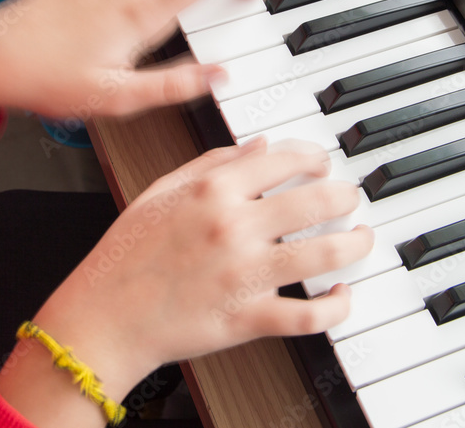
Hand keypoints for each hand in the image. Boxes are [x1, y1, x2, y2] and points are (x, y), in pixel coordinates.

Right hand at [0, 138, 373, 426]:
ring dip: (356, 243)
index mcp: (212, 192)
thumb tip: (260, 146)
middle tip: (349, 197)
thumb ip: (212, 163)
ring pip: (325, 253)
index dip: (313, 157)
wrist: (103, 317)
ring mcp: (245, 275)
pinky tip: (342, 294)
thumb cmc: (125, 255)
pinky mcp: (248, 319)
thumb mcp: (160, 192)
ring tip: (361, 238)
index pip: (283, 158)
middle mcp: (234, 228)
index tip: (322, 163)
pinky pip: (309, 314)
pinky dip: (336, 306)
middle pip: (316, 201)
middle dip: (345, 195)